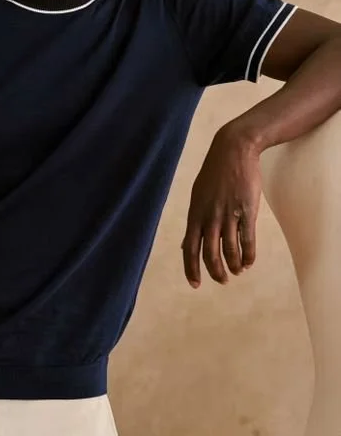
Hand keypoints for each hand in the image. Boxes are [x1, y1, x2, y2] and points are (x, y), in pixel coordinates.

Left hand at [181, 126, 261, 287]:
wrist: (233, 150)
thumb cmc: (215, 174)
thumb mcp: (197, 196)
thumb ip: (194, 221)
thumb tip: (186, 245)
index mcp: (195, 213)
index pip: (190, 249)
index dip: (192, 269)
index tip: (195, 285)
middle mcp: (209, 216)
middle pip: (210, 254)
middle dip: (215, 271)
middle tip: (222, 280)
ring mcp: (228, 214)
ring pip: (230, 250)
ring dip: (234, 265)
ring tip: (237, 271)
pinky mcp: (247, 210)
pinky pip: (247, 240)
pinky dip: (248, 255)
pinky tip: (249, 262)